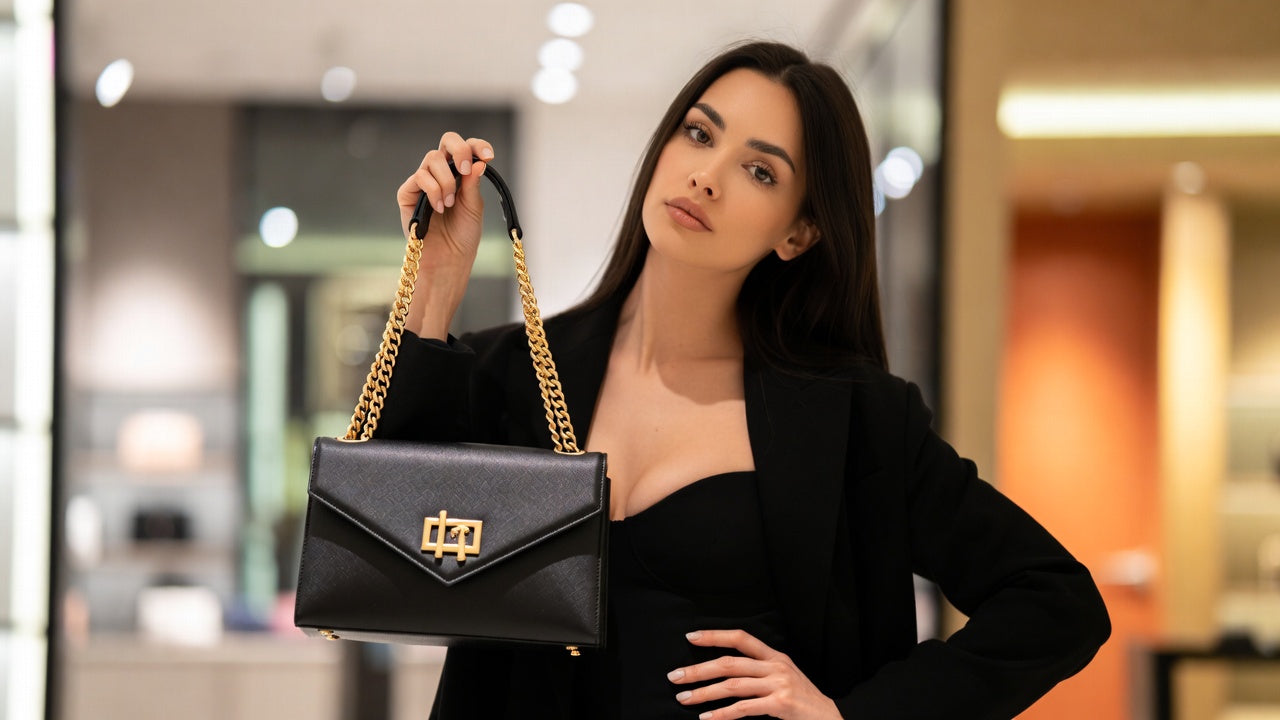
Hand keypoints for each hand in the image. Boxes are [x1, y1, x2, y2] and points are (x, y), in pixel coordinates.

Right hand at [397, 132, 493, 254]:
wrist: (447, 259)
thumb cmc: (462, 236)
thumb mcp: (474, 207)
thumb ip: (472, 184)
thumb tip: (479, 162)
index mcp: (460, 173)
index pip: (467, 148)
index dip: (477, 146)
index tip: (489, 156)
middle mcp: (441, 172)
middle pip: (446, 142)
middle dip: (459, 151)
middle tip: (465, 170)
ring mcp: (423, 181)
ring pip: (432, 158)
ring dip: (445, 180)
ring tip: (449, 204)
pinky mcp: (407, 193)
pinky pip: (419, 177)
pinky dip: (433, 190)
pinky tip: (439, 208)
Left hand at [668, 629, 841, 719]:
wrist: (829, 718)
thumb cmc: (801, 700)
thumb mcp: (783, 677)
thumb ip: (759, 670)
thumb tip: (722, 671)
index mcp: (775, 656)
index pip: (741, 638)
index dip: (715, 635)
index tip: (690, 637)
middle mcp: (776, 666)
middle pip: (729, 663)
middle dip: (698, 669)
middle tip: (674, 676)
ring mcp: (779, 684)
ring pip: (732, 685)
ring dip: (704, 692)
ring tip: (684, 698)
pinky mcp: (780, 703)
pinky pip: (744, 708)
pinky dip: (722, 713)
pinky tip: (706, 717)